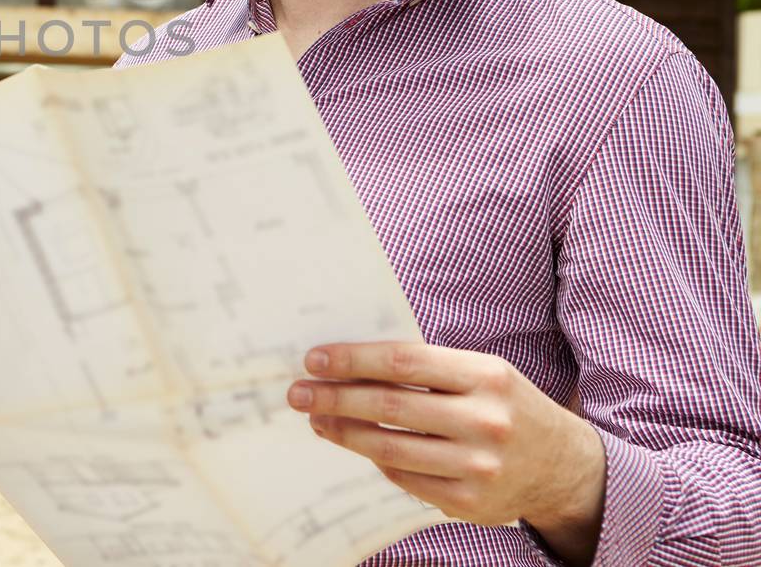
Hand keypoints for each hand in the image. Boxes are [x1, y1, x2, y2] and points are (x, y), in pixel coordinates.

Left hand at [287, 341, 604, 564]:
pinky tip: (358, 446)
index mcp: (486, 376)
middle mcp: (486, 420)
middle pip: (389, 406)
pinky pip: (405, 479)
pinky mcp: (470, 503)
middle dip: (335, 398)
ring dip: (345, 432)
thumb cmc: (506, 406)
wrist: (564, 466)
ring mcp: (479, 466)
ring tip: (318, 420)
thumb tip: (351, 364)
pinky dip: (376, 460)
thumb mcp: (481, 373)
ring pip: (391, 447)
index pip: (402, 363)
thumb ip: (426, 367)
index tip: (315, 360)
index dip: (352, 360)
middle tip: (299, 393)